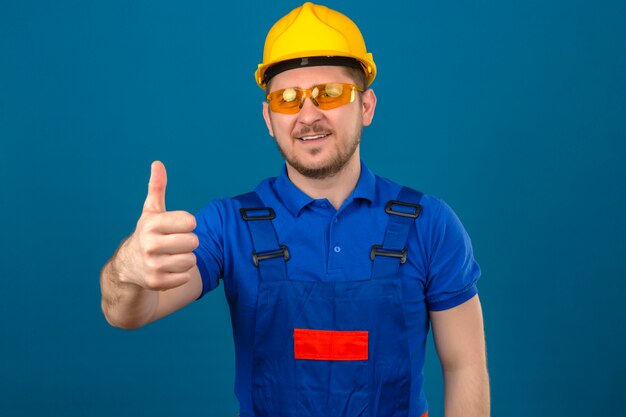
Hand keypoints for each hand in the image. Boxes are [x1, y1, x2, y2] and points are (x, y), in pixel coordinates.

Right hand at [121, 161, 198, 290]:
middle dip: (188, 243)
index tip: (176, 226)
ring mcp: (152, 265)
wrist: (127, 267)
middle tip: (174, 244)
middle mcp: (150, 244)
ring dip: (185, 259)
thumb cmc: (147, 234)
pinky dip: (180, 275)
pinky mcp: (157, 283)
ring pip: (191, 261)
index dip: (187, 224)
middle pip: (193, 242)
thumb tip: (158, 163)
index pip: (190, 221)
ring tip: (170, 256)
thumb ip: (157, 188)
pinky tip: (167, 270)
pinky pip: (186, 277)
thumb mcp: (151, 211)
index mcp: (151, 224)